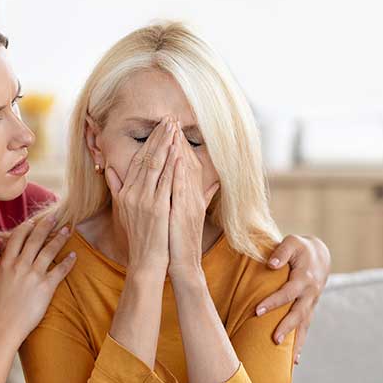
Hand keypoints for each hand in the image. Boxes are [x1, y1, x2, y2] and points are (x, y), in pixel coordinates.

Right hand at [0, 215, 76, 347]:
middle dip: (46, 225)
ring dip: (59, 238)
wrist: (3, 328)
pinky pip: (59, 270)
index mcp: (5, 264)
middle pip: (35, 240)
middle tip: (55, 216)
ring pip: (49, 251)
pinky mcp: (46, 287)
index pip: (16, 238)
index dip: (25, 227)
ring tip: (68, 230)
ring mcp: (33, 275)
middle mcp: (20, 265)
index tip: (32, 221)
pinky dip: (68, 262)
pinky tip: (74, 255)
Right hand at [105, 115, 176, 275]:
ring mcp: (144, 200)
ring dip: (166, 144)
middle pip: (146, 158)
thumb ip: (116, 188)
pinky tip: (177, 151)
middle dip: (158, 136)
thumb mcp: (123, 211)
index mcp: (126, 192)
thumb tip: (108, 170)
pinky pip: (165, 182)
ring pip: (155, 165)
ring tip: (175, 127)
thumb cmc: (139, 238)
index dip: (148, 142)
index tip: (158, 126)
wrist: (145, 261)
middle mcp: (132, 193)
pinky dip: (171, 165)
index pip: (137, 160)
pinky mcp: (157, 208)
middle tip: (169, 118)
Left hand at [168, 121, 219, 278]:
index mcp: (191, 195)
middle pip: (186, 161)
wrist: (182, 264)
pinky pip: (181, 188)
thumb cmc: (180, 240)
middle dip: (177, 139)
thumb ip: (200, 196)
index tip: (169, 126)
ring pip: (185, 170)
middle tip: (170, 118)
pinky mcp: (184, 213)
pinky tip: (175, 157)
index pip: (185, 163)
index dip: (178, 144)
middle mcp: (193, 196)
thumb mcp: (189, 214)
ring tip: (172, 129)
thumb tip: (212, 183)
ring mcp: (190, 203)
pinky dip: (179, 172)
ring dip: (179, 148)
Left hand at [255, 235, 331, 363]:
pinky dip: (301, 344)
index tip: (257, 311)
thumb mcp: (292, 242)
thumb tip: (270, 264)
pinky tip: (294, 361)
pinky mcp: (309, 310)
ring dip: (297, 342)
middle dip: (287, 327)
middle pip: (299, 313)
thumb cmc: (300, 248)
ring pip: (304, 325)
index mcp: (304, 278)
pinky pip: (305, 329)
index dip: (273, 302)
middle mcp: (310, 294)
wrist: (319, 255)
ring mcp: (311, 303)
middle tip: (275, 340)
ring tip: (288, 360)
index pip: (288, 293)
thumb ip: (281, 252)